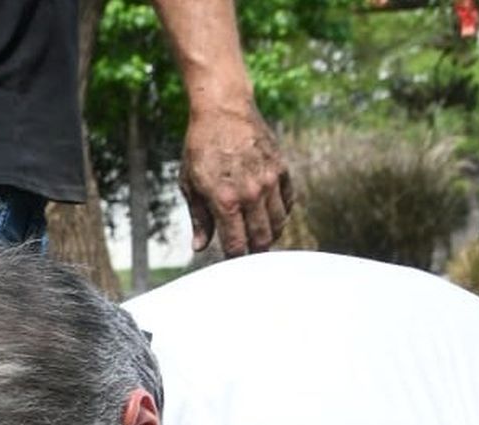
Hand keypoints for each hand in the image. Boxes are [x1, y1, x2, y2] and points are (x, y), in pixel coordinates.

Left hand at [179, 102, 292, 256]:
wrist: (223, 109)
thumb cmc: (201, 147)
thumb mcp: (190, 184)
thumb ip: (199, 218)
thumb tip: (200, 247)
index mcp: (226, 201)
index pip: (236, 245)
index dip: (234, 258)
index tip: (231, 261)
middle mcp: (251, 193)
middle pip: (262, 239)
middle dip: (254, 251)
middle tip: (248, 254)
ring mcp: (269, 180)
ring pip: (278, 223)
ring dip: (270, 235)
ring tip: (259, 237)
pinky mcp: (281, 168)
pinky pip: (288, 201)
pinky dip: (281, 213)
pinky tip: (270, 215)